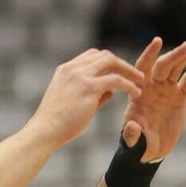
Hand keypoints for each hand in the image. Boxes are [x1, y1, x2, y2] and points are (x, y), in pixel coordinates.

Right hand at [26, 49, 146, 148]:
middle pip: (104, 55)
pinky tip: (136, 93)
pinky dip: (129, 85)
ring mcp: (80, 76)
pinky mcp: (89, 87)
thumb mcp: (69, 101)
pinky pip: (116, 80)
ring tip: (141, 81)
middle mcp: (73, 68)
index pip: (91, 56)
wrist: (44, 131)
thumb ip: (90, 93)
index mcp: (65, 70)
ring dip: (129, 70)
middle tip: (135, 75)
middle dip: (122, 64)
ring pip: (112, 62)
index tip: (119, 73)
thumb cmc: (56, 122)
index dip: (108, 63)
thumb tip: (109, 93)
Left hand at [120, 38, 185, 160]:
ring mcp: (165, 90)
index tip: (157, 41)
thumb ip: (132, 133)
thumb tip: (131, 126)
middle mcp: (151, 87)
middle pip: (162, 66)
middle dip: (174, 56)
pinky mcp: (179, 97)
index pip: (142, 68)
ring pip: (175, 69)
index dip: (150, 54)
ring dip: (184, 57)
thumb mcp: (133, 141)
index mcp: (138, 92)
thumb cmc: (137, 145)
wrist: (150, 151)